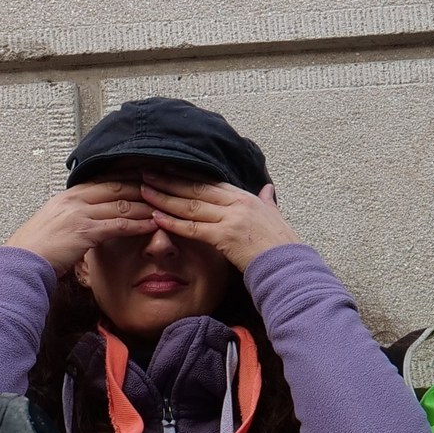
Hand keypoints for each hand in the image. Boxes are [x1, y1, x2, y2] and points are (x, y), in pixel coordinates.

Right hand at [5, 184, 161, 271]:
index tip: (144, 177)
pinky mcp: (84, 232)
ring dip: (145, 206)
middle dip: (141, 186)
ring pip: (121, 204)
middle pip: (116, 187)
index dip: (126, 177)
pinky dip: (138, 224)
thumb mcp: (53, 224)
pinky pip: (119, 225)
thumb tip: (86, 220)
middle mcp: (74, 200)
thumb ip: (71, 217)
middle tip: (162, 187)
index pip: (103, 180)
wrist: (20, 263)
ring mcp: (79, 214)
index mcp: (67, 196)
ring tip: (163, 206)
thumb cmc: (35, 249)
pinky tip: (152, 224)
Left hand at [139, 176, 299, 268]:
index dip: (186, 175)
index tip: (166, 168)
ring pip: (190, 206)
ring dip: (164, 198)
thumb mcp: (275, 216)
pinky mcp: (225, 238)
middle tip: (146, 173)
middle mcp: (236, 203)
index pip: (209, 182)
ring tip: (144, 190)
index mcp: (245, 197)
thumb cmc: (282, 244)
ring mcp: (230, 219)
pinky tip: (156, 217)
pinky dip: (173, 222)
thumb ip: (267, 201)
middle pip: (195, 189)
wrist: (289, 264)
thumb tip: (267, 189)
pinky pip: (193, 228)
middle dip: (169, 181)